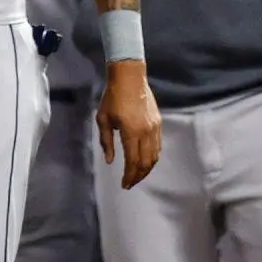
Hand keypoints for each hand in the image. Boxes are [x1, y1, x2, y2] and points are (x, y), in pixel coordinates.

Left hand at [95, 60, 161, 188]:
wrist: (130, 77)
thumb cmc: (112, 97)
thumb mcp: (102, 119)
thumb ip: (106, 142)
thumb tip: (110, 161)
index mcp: (131, 132)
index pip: (132, 161)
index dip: (129, 176)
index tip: (124, 185)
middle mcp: (146, 132)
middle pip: (146, 162)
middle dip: (138, 176)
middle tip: (130, 184)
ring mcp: (154, 127)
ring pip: (155, 156)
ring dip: (147, 169)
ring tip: (137, 175)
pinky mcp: (158, 123)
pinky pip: (158, 145)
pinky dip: (152, 157)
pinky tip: (145, 161)